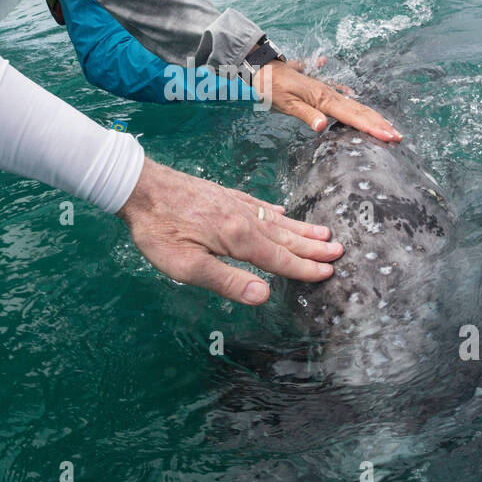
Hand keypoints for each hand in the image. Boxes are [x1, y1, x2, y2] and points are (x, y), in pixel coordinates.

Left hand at [117, 159, 342, 304]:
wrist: (140, 187)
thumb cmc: (159, 230)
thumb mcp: (186, 266)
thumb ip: (227, 281)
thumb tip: (264, 295)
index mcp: (238, 238)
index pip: (279, 259)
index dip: (304, 269)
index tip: (329, 273)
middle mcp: (244, 219)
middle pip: (285, 238)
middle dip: (313, 248)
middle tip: (340, 252)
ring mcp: (236, 203)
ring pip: (277, 221)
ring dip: (302, 230)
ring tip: (325, 234)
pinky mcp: (225, 195)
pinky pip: (261, 205)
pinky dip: (277, 213)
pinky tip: (284, 214)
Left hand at [254, 60, 399, 141]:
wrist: (261, 66)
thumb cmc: (271, 87)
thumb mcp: (285, 103)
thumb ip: (305, 114)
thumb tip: (322, 126)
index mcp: (323, 99)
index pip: (353, 116)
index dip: (372, 127)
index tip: (390, 136)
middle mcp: (328, 94)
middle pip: (358, 110)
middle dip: (379, 123)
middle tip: (398, 136)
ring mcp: (324, 90)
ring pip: (352, 103)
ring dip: (369, 114)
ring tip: (384, 123)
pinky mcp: (317, 88)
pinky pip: (339, 94)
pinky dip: (348, 98)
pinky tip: (352, 93)